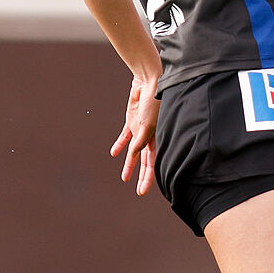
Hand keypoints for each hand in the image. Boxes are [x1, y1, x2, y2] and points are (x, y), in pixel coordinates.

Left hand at [109, 76, 160, 195]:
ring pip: (134, 152)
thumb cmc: (154, 101)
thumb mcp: (147, 124)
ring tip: (125, 177)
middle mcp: (150, 136)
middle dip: (142, 176)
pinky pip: (125, 136)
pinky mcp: (132, 121)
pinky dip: (120, 144)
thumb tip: (134, 153)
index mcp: (159, 138)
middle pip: (146, 161)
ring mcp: (141, 129)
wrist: (149, 81)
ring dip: (129, 164)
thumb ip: (140, 140)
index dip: (148, 178)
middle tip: (139, 191)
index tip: (143, 191)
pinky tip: (114, 153)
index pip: (153, 163)